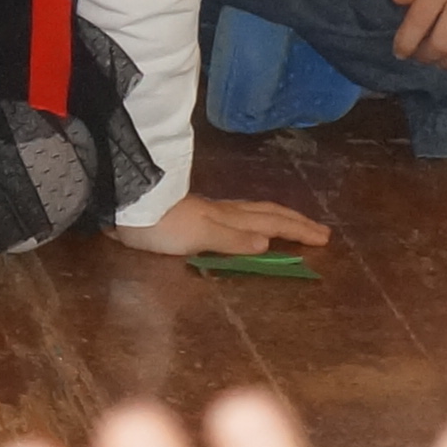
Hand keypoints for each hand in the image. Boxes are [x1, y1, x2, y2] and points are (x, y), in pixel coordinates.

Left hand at [112, 193, 334, 261]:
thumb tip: (269, 241)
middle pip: (266, 213)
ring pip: (250, 212)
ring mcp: (205, 211)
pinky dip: (251, 220)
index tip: (325, 237)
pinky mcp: (189, 215)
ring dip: (275, 218)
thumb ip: (233, 238)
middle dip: (294, 222)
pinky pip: (234, 216)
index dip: (298, 229)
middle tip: (321, 231)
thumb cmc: (159, 224)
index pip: (272, 221)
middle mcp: (221, 211)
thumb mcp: (199, 235)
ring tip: (291, 224)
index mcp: (227, 217)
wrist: (121, 205)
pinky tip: (245, 224)